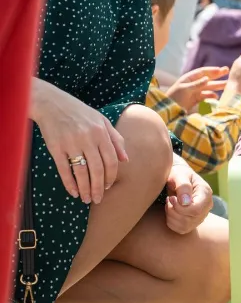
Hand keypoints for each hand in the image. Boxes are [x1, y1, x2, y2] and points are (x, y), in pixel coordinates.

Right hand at [30, 79, 127, 203]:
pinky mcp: (56, 147)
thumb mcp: (102, 121)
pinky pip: (64, 170)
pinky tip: (73, 192)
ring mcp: (71, 143)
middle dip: (98, 187)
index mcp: (101, 133)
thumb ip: (116, 139)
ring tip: (86, 199)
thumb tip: (126, 159)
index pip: (111, 161)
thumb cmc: (80, 113)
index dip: (111, 176)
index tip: (108, 187)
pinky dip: (69, 183)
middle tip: (98, 199)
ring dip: (85, 189)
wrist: (52, 103)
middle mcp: (88, 139)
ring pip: (81, 172)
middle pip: (97, 169)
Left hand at [164, 161, 213, 233]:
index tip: (171, 198)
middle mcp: (207, 206)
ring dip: (171, 216)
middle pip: (190, 219)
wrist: (178, 178)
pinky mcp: (193, 222)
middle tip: (169, 199)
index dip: (180, 207)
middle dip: (173, 211)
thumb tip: (185, 202)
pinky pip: (180, 229)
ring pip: (185, 226)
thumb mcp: (179, 174)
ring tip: (169, 204)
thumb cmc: (178, 175)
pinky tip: (171, 211)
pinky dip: (171, 222)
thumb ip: (183, 186)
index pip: (196, 209)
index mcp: (206, 193)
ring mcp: (201, 216)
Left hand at [167, 67, 228, 109]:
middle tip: (228, 71)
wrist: (167, 111)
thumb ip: (196, 84)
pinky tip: (217, 97)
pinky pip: (206, 97)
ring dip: (217, 86)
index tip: (221, 70)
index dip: (212, 70)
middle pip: (207, 78)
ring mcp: (195, 93)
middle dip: (217, 75)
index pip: (202, 72)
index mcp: (188, 79)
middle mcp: (193, 84)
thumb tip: (207, 78)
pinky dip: (211, 97)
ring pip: (208, 88)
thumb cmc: (174, 98)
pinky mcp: (195, 101)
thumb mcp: (185, 90)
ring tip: (227, 85)